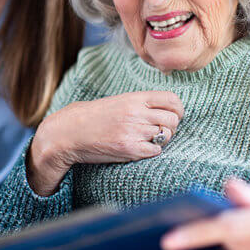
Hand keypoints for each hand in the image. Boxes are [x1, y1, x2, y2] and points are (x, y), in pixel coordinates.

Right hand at [28, 91, 183, 195]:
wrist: (71, 131)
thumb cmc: (96, 116)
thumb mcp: (120, 101)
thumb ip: (143, 104)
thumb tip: (170, 110)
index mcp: (135, 98)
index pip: (171, 100)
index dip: (178, 109)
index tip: (175, 115)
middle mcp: (137, 113)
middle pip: (172, 120)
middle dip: (171, 127)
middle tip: (161, 130)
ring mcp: (134, 132)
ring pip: (166, 136)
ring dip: (161, 139)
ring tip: (147, 139)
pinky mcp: (129, 149)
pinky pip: (155, 151)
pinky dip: (152, 151)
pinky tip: (141, 148)